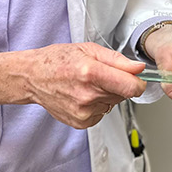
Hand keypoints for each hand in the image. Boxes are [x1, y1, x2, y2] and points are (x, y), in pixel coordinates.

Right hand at [21, 42, 150, 128]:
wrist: (33, 77)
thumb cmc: (57, 60)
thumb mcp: (88, 49)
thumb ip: (117, 60)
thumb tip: (138, 68)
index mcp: (91, 72)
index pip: (131, 87)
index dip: (138, 82)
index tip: (135, 78)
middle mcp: (88, 95)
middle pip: (123, 94)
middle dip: (118, 85)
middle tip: (100, 75)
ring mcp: (83, 111)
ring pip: (112, 104)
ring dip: (106, 95)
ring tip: (86, 85)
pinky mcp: (81, 122)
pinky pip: (102, 113)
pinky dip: (97, 105)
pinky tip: (82, 95)